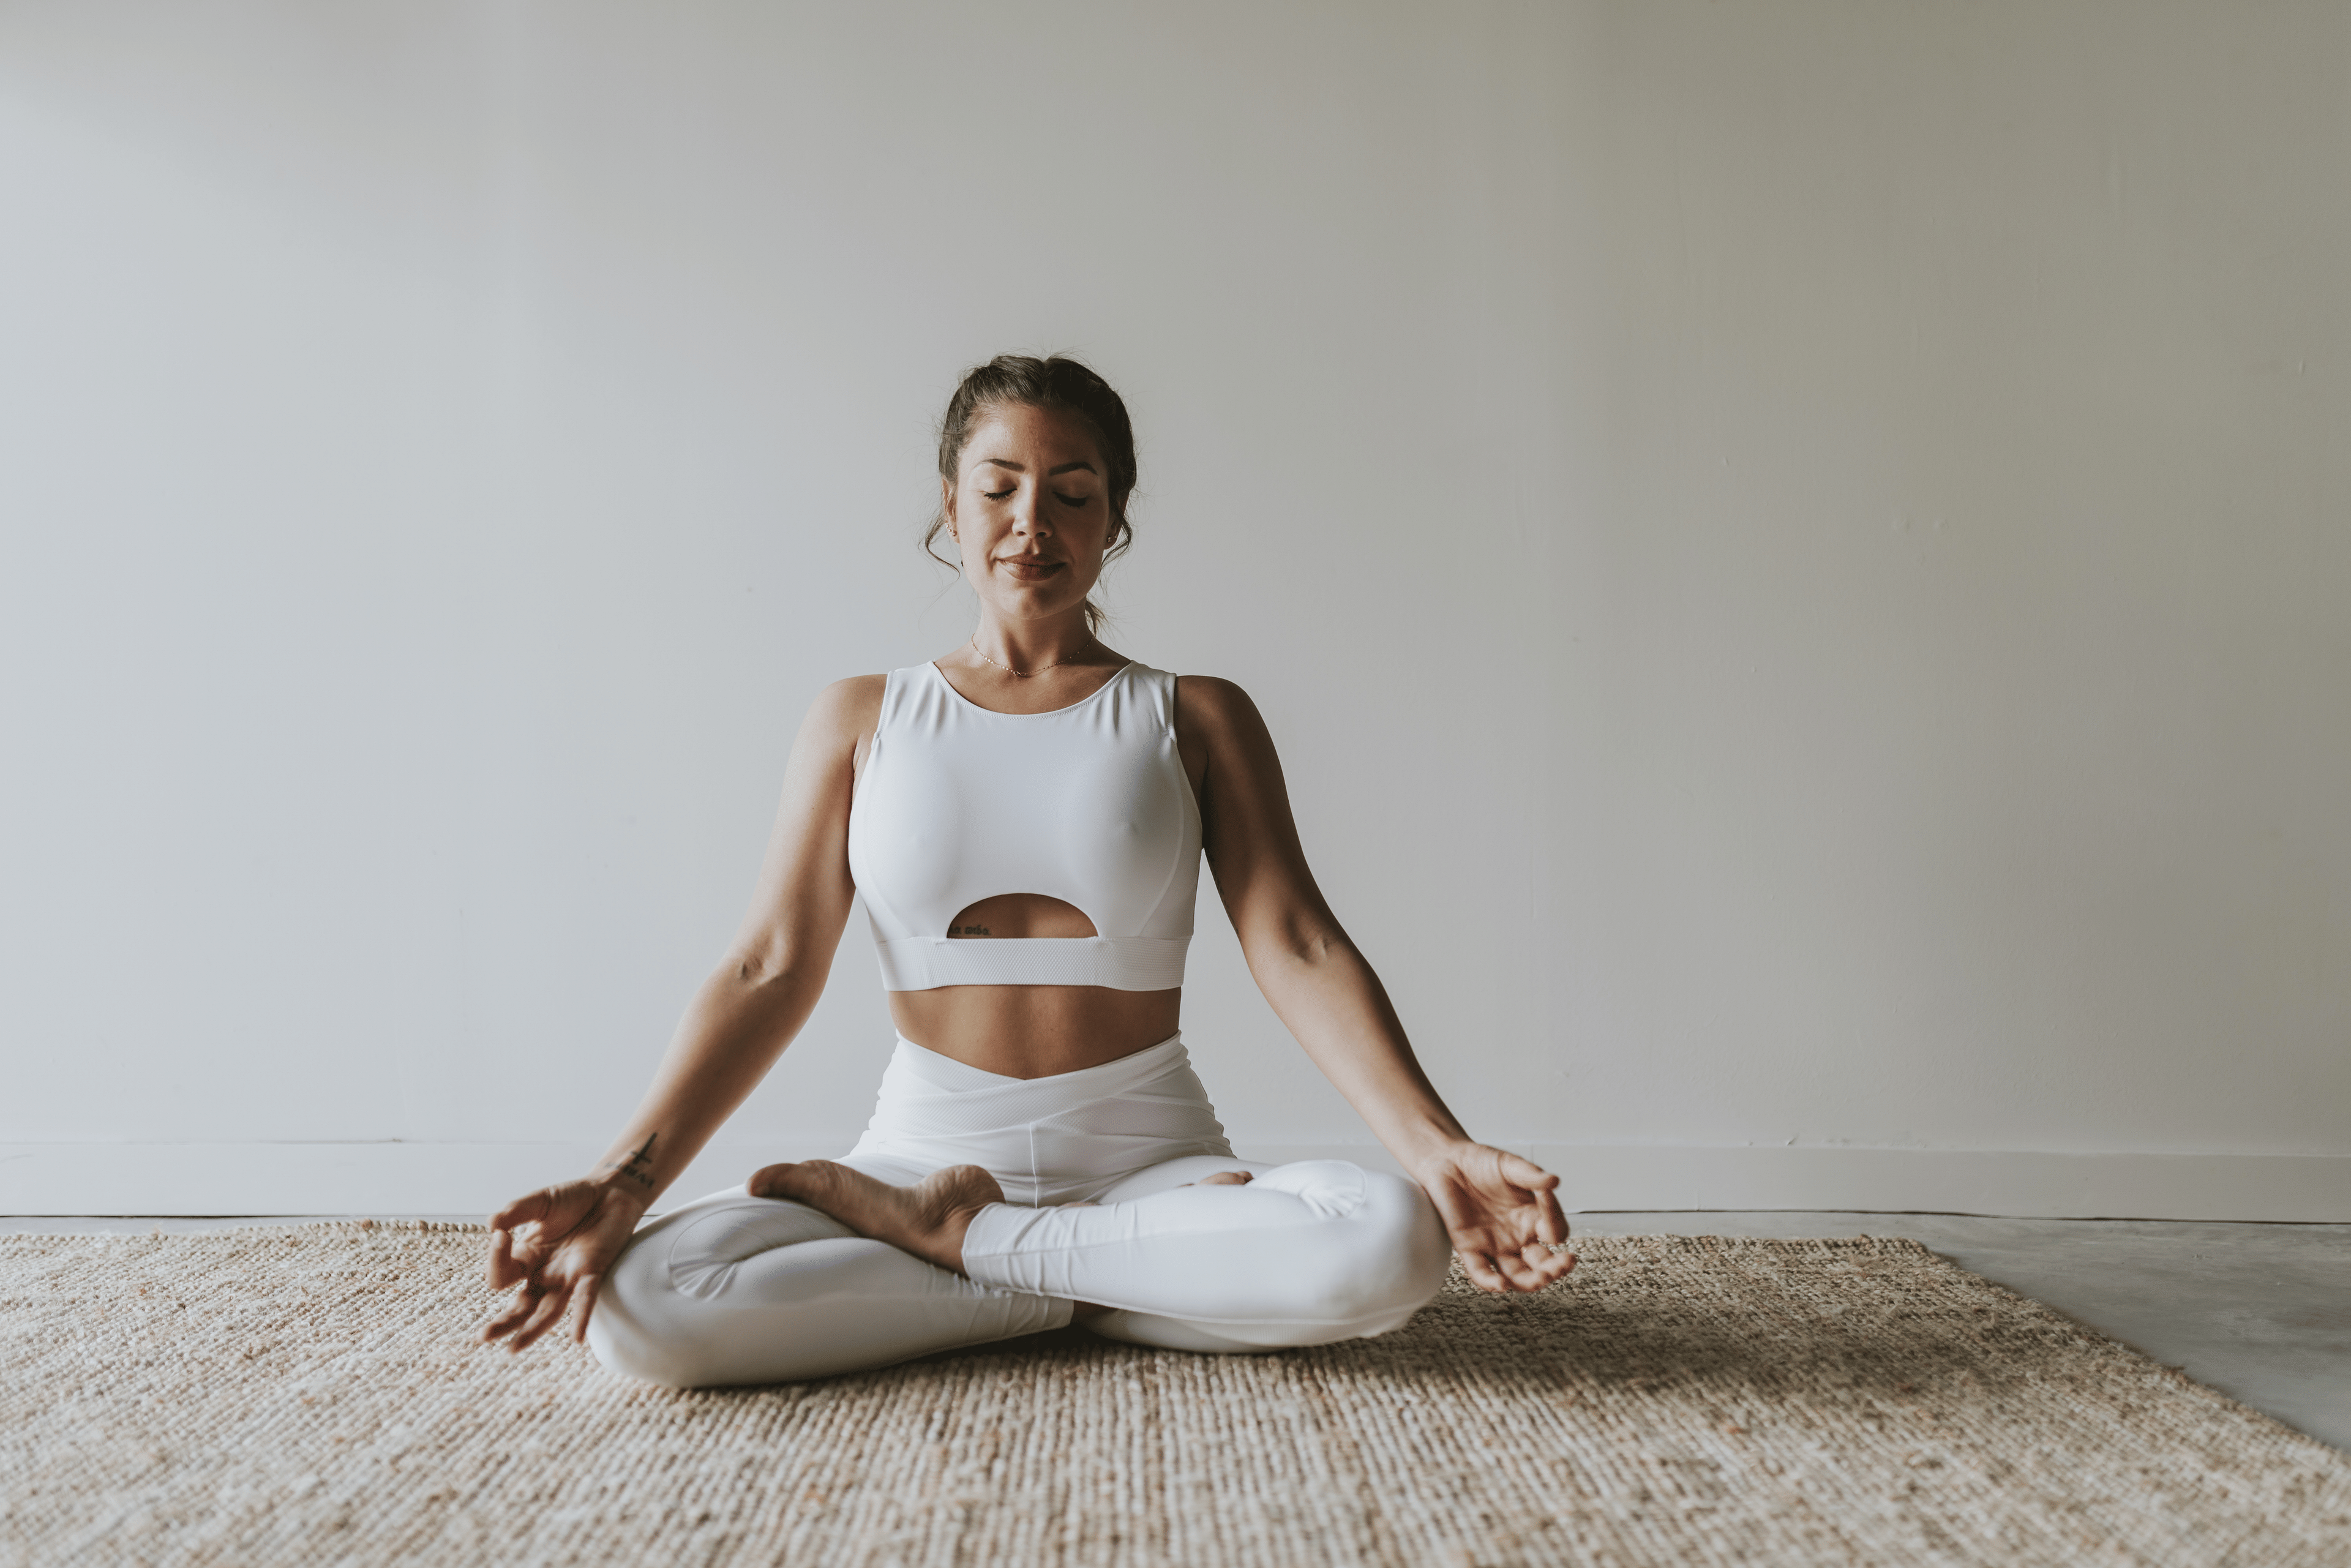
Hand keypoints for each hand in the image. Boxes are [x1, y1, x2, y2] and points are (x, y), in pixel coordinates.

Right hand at [479, 1179, 646, 1353]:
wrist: (610, 1191)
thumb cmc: (572, 1199)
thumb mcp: (539, 1202)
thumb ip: (516, 1212)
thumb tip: (491, 1224)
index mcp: (526, 1258)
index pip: (502, 1272)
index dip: (496, 1257)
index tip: (500, 1234)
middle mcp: (544, 1274)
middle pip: (520, 1306)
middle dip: (503, 1322)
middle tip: (483, 1338)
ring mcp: (568, 1276)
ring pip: (548, 1310)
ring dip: (533, 1330)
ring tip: (514, 1349)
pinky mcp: (593, 1271)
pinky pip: (586, 1298)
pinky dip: (581, 1316)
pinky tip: (577, 1338)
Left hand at [1410, 1142, 1574, 1292]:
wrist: (1446, 1162)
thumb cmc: (1482, 1163)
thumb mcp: (1509, 1165)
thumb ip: (1530, 1175)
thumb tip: (1553, 1181)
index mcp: (1532, 1217)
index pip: (1555, 1231)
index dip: (1556, 1223)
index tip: (1548, 1201)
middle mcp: (1518, 1237)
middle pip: (1542, 1263)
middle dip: (1555, 1268)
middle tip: (1563, 1264)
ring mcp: (1495, 1245)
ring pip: (1518, 1276)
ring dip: (1530, 1282)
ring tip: (1538, 1279)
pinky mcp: (1469, 1249)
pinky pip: (1481, 1272)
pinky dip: (1491, 1281)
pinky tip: (1500, 1284)